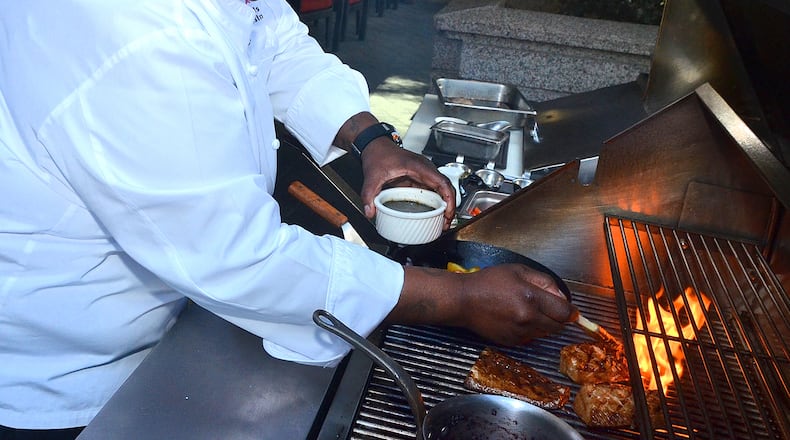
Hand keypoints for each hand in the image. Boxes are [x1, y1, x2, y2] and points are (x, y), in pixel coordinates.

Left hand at [360, 139, 455, 228]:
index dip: (449, 199)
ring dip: (445, 205)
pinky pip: (434, 191)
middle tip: (446, 223)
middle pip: (446, 188)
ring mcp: (424, 174)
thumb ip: (368, 195)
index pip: (442, 182)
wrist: (376, 147)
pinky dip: (437, 203)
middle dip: (450, 206)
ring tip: (442, 222)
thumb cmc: (379, 155)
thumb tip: (370, 212)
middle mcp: (425, 169)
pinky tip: (434, 214)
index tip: (448, 213)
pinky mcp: (420, 178)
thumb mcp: (372, 177)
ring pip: (442, 190)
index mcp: (418, 166)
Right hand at [389, 264, 577, 345]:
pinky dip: (529, 330)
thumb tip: (562, 297)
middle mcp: (528, 318)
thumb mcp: (519, 271)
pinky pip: (530, 338)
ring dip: (544, 324)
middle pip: (558, 326)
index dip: (571, 312)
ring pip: (545, 334)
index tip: (571, 311)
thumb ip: (545, 282)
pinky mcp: (511, 342)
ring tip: (529, 311)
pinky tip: (516, 318)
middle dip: (558, 318)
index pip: (565, 312)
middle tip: (550, 309)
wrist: (464, 300)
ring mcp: (519, 332)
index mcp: (531, 298)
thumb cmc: (489, 282)